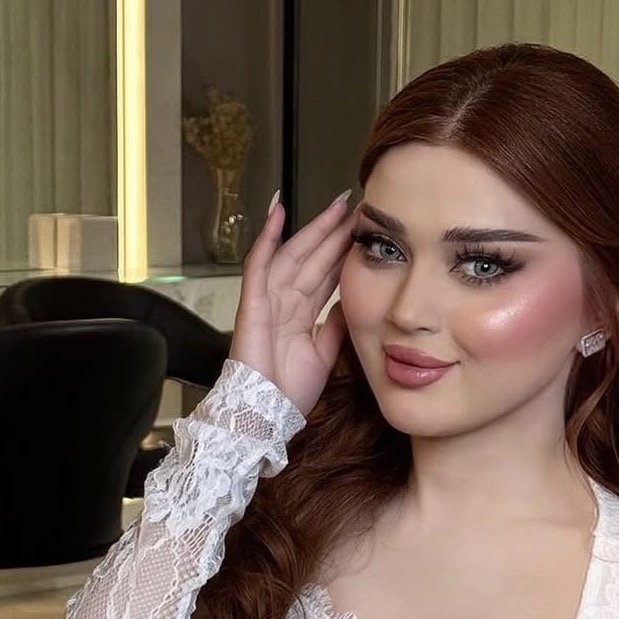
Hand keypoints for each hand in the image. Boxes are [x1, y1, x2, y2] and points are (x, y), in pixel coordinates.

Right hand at [230, 191, 354, 416]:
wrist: (266, 413)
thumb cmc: (289, 391)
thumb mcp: (325, 354)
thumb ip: (335, 326)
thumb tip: (352, 302)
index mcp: (302, 314)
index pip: (326, 274)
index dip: (344, 251)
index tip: (365, 231)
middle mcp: (285, 302)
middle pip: (313, 258)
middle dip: (334, 232)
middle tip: (355, 205)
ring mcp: (268, 299)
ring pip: (293, 254)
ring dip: (313, 229)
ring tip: (334, 205)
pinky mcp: (252, 302)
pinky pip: (259, 263)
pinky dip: (267, 237)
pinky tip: (278, 212)